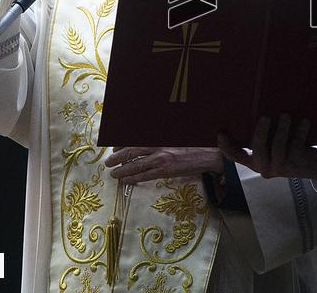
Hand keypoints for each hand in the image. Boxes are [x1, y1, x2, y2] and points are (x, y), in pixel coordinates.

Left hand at [104, 146, 222, 184]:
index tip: (114, 148)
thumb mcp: (174, 137)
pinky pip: (145, 176)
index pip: (135, 140)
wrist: (207, 154)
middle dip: (117, 158)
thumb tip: (143, 143)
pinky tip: (126, 180)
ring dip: (122, 170)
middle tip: (108, 163)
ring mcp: (161, 160)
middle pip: (131, 153)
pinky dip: (133, 178)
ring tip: (114, 174)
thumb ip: (159, 139)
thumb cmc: (192, 144)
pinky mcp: (165, 172)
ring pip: (135, 166)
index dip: (122, 145)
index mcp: (159, 137)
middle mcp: (158, 147)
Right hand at [218, 115, 316, 183]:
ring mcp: (281, 167)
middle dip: (261, 133)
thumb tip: (254, 107)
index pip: (235, 156)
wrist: (316, 166)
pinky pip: (296, 147)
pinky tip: (305, 121)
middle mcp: (265, 166)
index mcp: (254, 160)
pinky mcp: (297, 165)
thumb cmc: (290, 148)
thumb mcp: (273, 141)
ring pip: (278, 148)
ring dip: (282, 130)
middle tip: (265, 116)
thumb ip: (263, 133)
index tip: (221, 133)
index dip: (226, 147)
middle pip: (258, 151)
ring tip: (286, 115)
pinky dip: (300, 132)